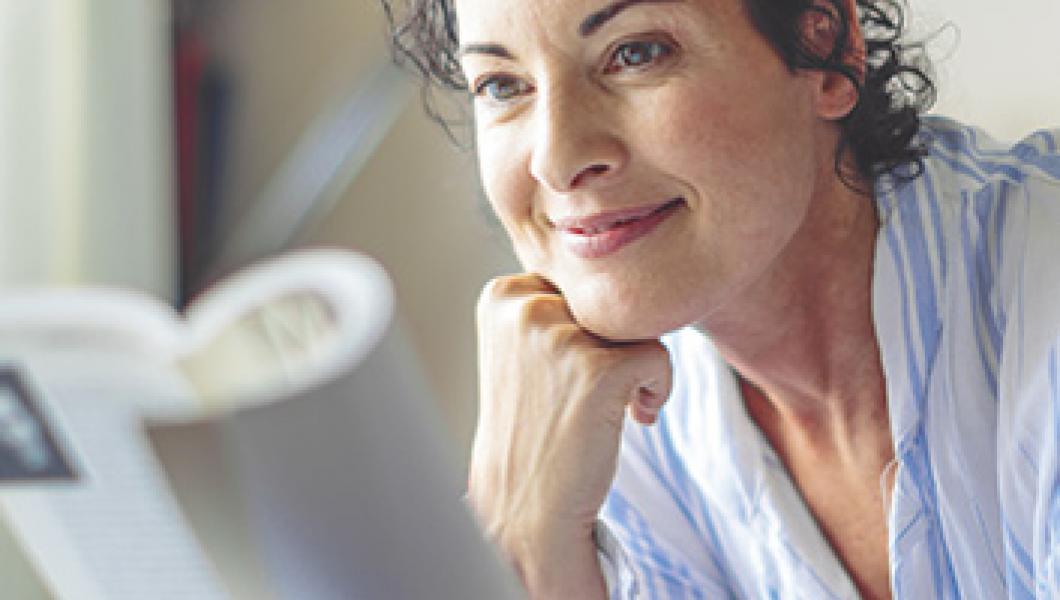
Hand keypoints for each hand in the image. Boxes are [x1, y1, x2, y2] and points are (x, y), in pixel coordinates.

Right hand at [467, 273, 671, 597]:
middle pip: (607, 300)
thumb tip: (614, 264)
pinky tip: (633, 418)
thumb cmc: (533, 425)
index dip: (585, 326)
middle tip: (588, 392)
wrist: (526, 504)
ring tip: (606, 407)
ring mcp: (560, 337)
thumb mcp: (523, 347)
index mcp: (500, 295)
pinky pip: (658, 357)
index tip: (569, 369)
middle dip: (611, 343)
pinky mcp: (599, 370)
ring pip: (636, 325)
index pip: (576, 282)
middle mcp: (524, 308)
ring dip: (634, 367)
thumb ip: (553, 303)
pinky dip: (657, 390)